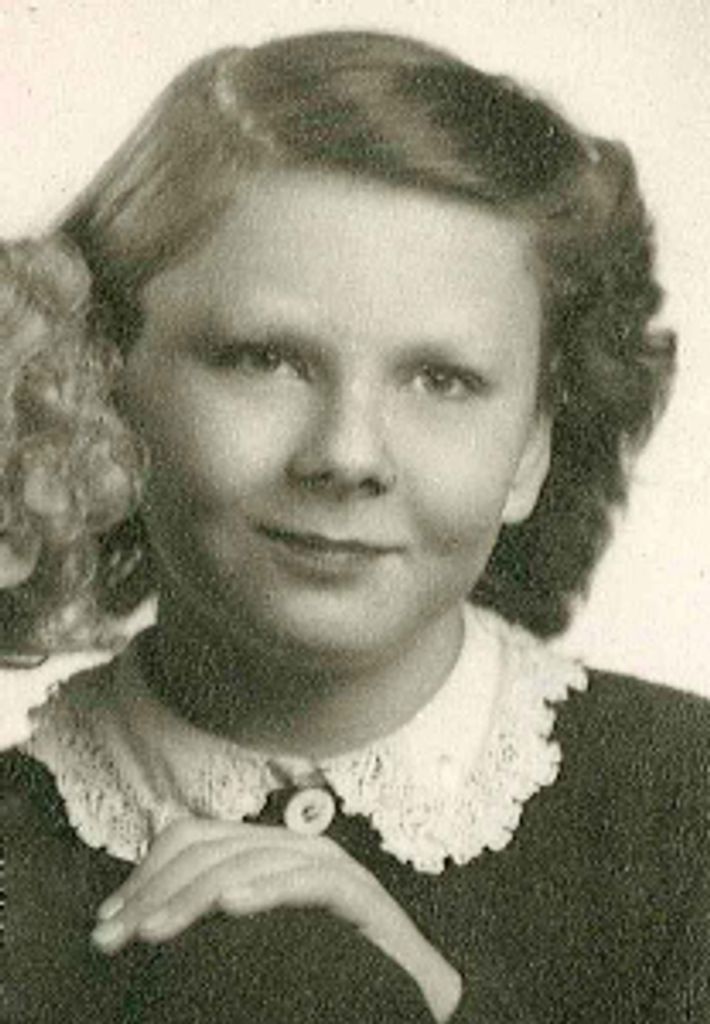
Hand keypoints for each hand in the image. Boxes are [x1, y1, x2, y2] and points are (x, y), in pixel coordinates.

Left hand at [91, 817, 461, 1021]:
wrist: (405, 989)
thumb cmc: (328, 967)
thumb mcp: (256, 937)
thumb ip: (213, 910)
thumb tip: (149, 889)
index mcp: (268, 850)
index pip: (194, 837)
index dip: (145, 872)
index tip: (107, 921)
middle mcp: (295, 846)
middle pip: (210, 848)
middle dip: (153, 890)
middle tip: (111, 936)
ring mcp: (329, 866)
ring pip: (247, 863)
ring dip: (191, 897)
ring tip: (151, 932)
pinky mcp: (360, 894)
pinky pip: (307, 884)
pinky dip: (266, 891)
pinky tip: (230, 907)